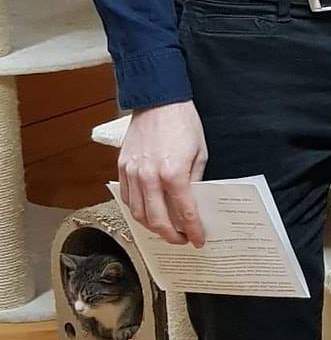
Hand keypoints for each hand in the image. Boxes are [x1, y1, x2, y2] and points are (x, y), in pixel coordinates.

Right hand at [118, 101, 208, 245]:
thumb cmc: (182, 123)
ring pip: (138, 213)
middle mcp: (150, 177)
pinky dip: (137, 211)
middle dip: (171, 236)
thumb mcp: (200, 153)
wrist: (158, 99)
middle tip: (181, 240)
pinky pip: (127, 198)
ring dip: (152, 227)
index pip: (184, 213)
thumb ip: (195, 181)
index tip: (198, 240)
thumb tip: (193, 203)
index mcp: (173, 174)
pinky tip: (148, 212)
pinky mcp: (123, 166)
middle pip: (158, 220)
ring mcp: (133, 172)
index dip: (193, 231)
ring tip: (165, 229)